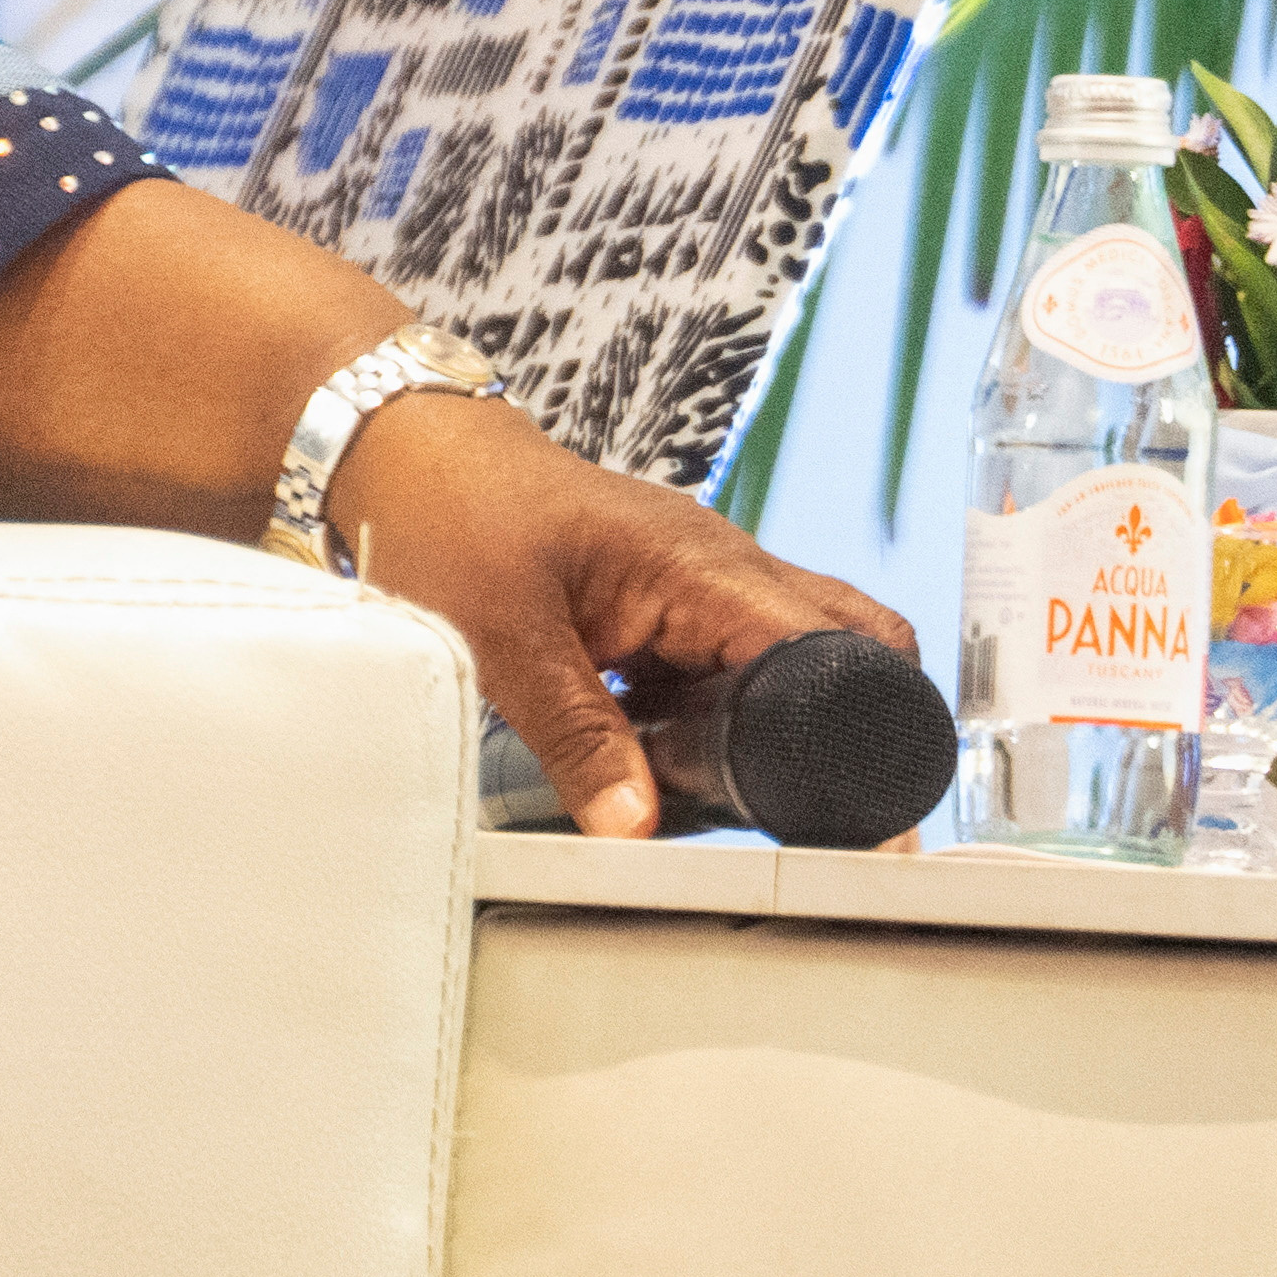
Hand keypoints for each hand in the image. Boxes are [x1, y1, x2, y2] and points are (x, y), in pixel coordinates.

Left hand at [324, 393, 911, 836]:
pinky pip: (722, 664)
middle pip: (839, 649)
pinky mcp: (664, 600)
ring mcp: (696, 580)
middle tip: (814, 813)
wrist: (404, 448)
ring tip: (726, 793)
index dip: (866, 728)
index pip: (837, 647)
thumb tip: (636, 828)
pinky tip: (673, 758)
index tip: (872, 810)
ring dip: (767, 727)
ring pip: (777, 664)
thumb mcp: (504, 641)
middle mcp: (720, 567)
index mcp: (704, 566)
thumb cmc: (451, 512)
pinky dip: (716, 713)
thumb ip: (577, 738)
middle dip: (841, 729)